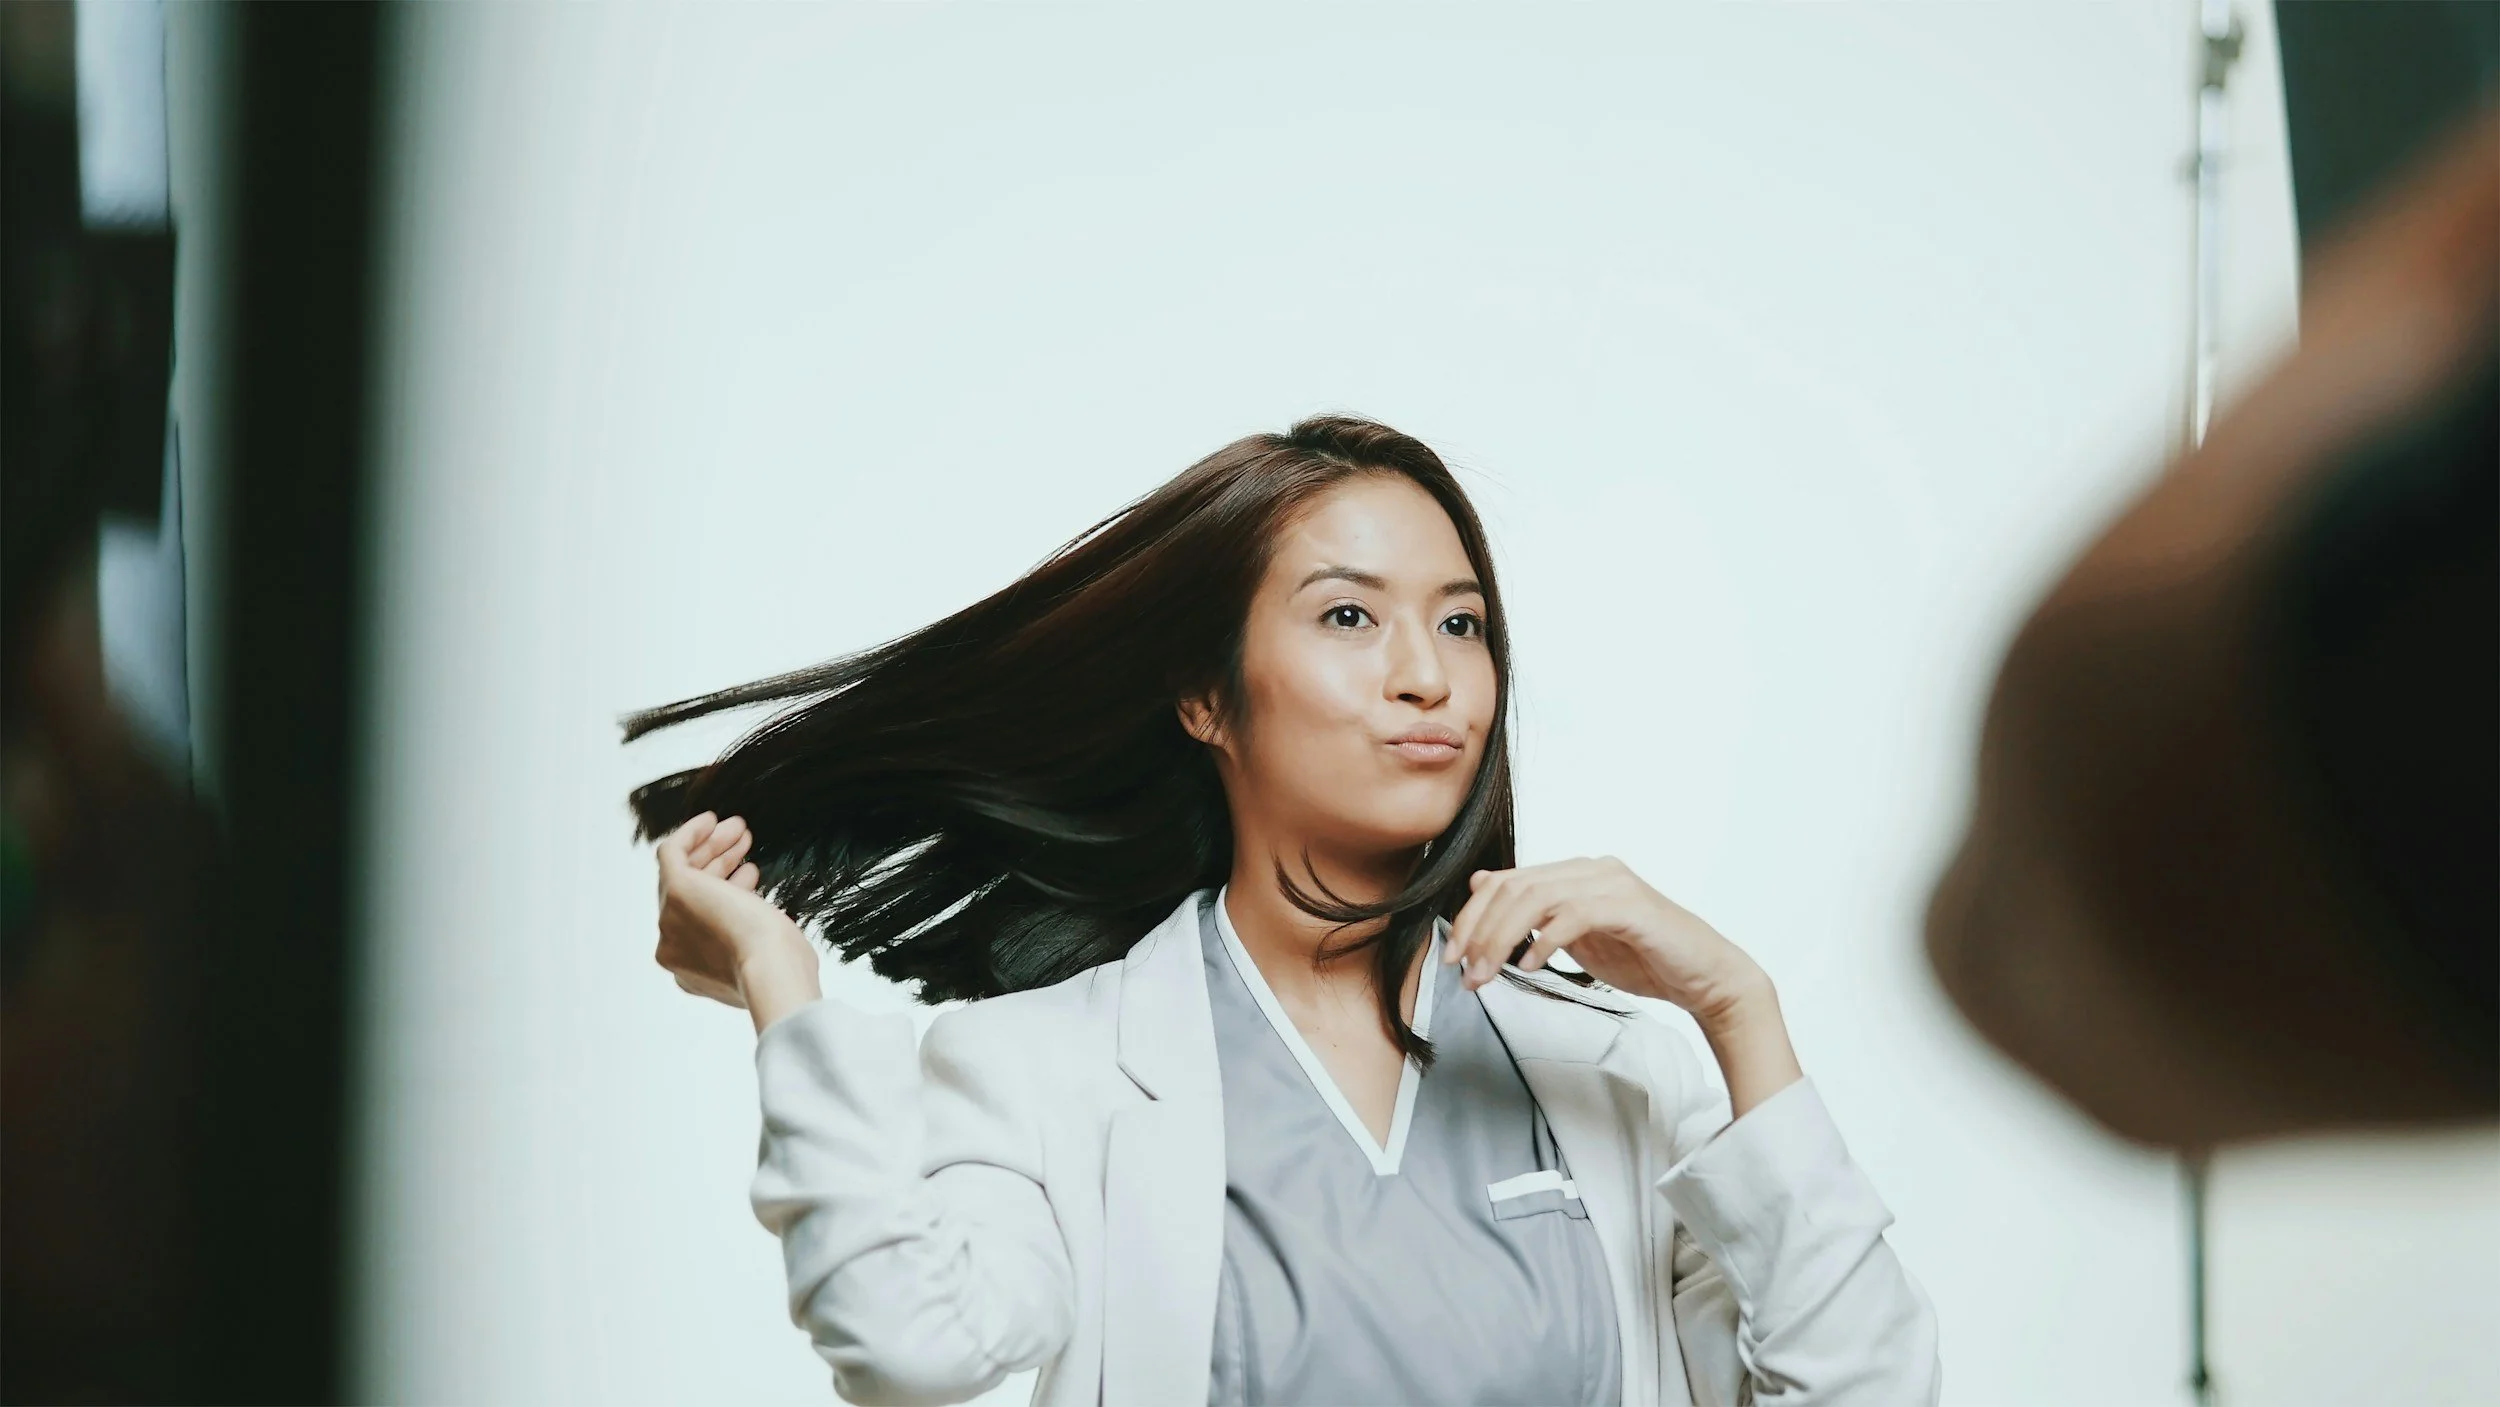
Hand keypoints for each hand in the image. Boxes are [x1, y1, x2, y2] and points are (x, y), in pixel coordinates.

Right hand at [654, 811, 821, 1031]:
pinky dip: (690, 833)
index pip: (701, 919)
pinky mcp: (676, 891)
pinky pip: (671, 853)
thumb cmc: (781, 967)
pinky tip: (711, 820)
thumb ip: (746, 943)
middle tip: (745, 841)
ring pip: (684, 872)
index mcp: (689, 970)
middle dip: (719, 863)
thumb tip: (754, 924)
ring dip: (712, 846)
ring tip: (742, 830)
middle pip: (691, 893)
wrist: (773, 970)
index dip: (725, 890)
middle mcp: (672, 947)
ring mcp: (670, 919)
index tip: (751, 871)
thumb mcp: (761, 956)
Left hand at [1448, 856, 1802, 1115]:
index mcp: (1575, 874)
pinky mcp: (1631, 908)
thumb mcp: (1576, 937)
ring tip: (1488, 974)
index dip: (1472, 917)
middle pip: (1514, 887)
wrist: (1705, 977)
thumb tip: (1485, 885)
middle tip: (1464, 972)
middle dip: (1480, 931)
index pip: (1506, 882)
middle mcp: (1592, 870)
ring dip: (1503, 939)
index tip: (1453, 957)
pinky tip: (1530, 966)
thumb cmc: (1645, 959)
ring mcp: (1613, 885)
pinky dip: (1545, 940)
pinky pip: (1574, 915)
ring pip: (1537, 898)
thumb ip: (1536, 914)